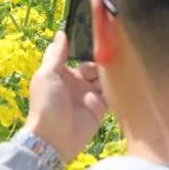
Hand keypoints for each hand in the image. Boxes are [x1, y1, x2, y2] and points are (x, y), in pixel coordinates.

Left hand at [23, 30, 107, 162]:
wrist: (55, 138)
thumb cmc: (46, 104)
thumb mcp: (47, 75)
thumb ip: (56, 55)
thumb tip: (61, 33)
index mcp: (59, 73)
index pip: (72, 54)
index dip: (80, 44)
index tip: (94, 31)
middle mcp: (75, 82)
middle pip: (90, 64)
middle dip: (98, 58)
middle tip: (109, 48)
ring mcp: (87, 94)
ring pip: (102, 77)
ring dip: (108, 70)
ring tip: (117, 60)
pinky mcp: (99, 107)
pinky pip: (110, 93)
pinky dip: (115, 85)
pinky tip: (122, 75)